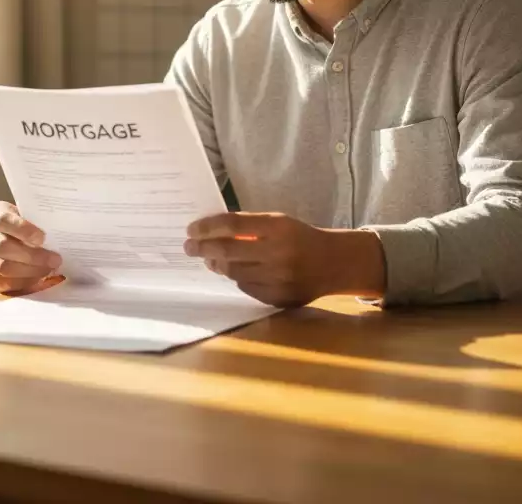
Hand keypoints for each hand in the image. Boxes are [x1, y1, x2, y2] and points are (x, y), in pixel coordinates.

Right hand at [0, 201, 61, 294]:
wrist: (9, 235)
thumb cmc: (23, 222)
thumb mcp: (27, 213)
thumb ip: (36, 221)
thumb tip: (59, 236)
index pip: (3, 220)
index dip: (23, 229)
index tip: (42, 238)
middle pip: (3, 247)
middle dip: (32, 255)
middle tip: (55, 259)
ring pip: (3, 267)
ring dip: (31, 270)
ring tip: (49, 268)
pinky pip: (4, 282)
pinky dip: (25, 281)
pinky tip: (39, 276)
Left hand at [184, 212, 385, 307]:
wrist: (333, 263)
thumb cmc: (299, 236)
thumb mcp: (278, 222)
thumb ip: (248, 226)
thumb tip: (210, 234)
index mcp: (278, 228)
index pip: (233, 225)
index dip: (208, 227)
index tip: (191, 229)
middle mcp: (278, 254)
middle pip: (228, 252)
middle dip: (203, 248)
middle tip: (188, 246)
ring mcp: (278, 280)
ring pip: (234, 273)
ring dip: (217, 264)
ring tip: (209, 258)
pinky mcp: (278, 299)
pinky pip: (246, 288)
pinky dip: (236, 278)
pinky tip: (231, 270)